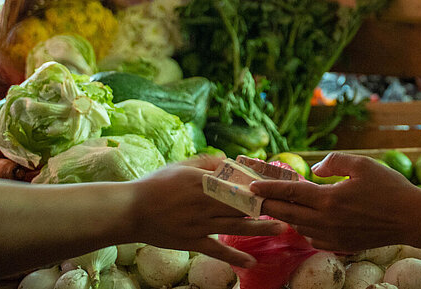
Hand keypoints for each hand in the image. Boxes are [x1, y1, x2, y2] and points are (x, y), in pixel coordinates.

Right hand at [128, 154, 284, 266]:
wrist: (129, 211)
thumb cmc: (154, 185)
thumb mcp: (180, 167)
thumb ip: (205, 162)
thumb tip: (228, 160)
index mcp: (202, 181)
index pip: (237, 181)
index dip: (258, 183)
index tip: (278, 182)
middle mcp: (204, 202)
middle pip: (242, 203)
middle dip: (267, 204)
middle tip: (290, 204)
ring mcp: (199, 223)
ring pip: (235, 225)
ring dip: (260, 226)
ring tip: (283, 227)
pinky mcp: (192, 241)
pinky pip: (216, 250)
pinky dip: (234, 255)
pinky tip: (251, 261)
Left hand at [250, 152, 420, 252]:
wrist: (410, 218)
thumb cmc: (389, 188)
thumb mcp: (362, 164)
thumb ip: (334, 161)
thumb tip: (315, 169)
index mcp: (329, 199)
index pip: (289, 193)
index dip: (267, 188)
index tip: (250, 184)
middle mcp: (326, 221)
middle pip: (286, 214)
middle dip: (267, 205)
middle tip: (253, 198)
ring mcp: (332, 237)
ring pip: (299, 227)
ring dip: (287, 216)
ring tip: (278, 206)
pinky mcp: (340, 246)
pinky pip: (314, 238)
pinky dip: (306, 228)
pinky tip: (308, 220)